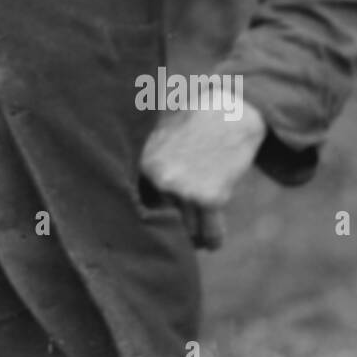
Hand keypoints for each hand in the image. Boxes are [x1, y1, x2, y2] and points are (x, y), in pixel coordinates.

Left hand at [139, 105, 265, 248]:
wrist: (230, 112)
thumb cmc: (192, 122)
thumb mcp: (158, 134)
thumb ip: (146, 164)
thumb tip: (127, 193)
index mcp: (143, 163)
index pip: (141, 205)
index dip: (150, 215)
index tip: (151, 226)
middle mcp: (160, 179)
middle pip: (163, 220)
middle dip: (171, 228)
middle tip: (176, 236)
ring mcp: (185, 190)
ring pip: (187, 231)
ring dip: (193, 239)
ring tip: (195, 242)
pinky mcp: (211, 198)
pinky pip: (210, 233)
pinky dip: (212, 241)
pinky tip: (211, 244)